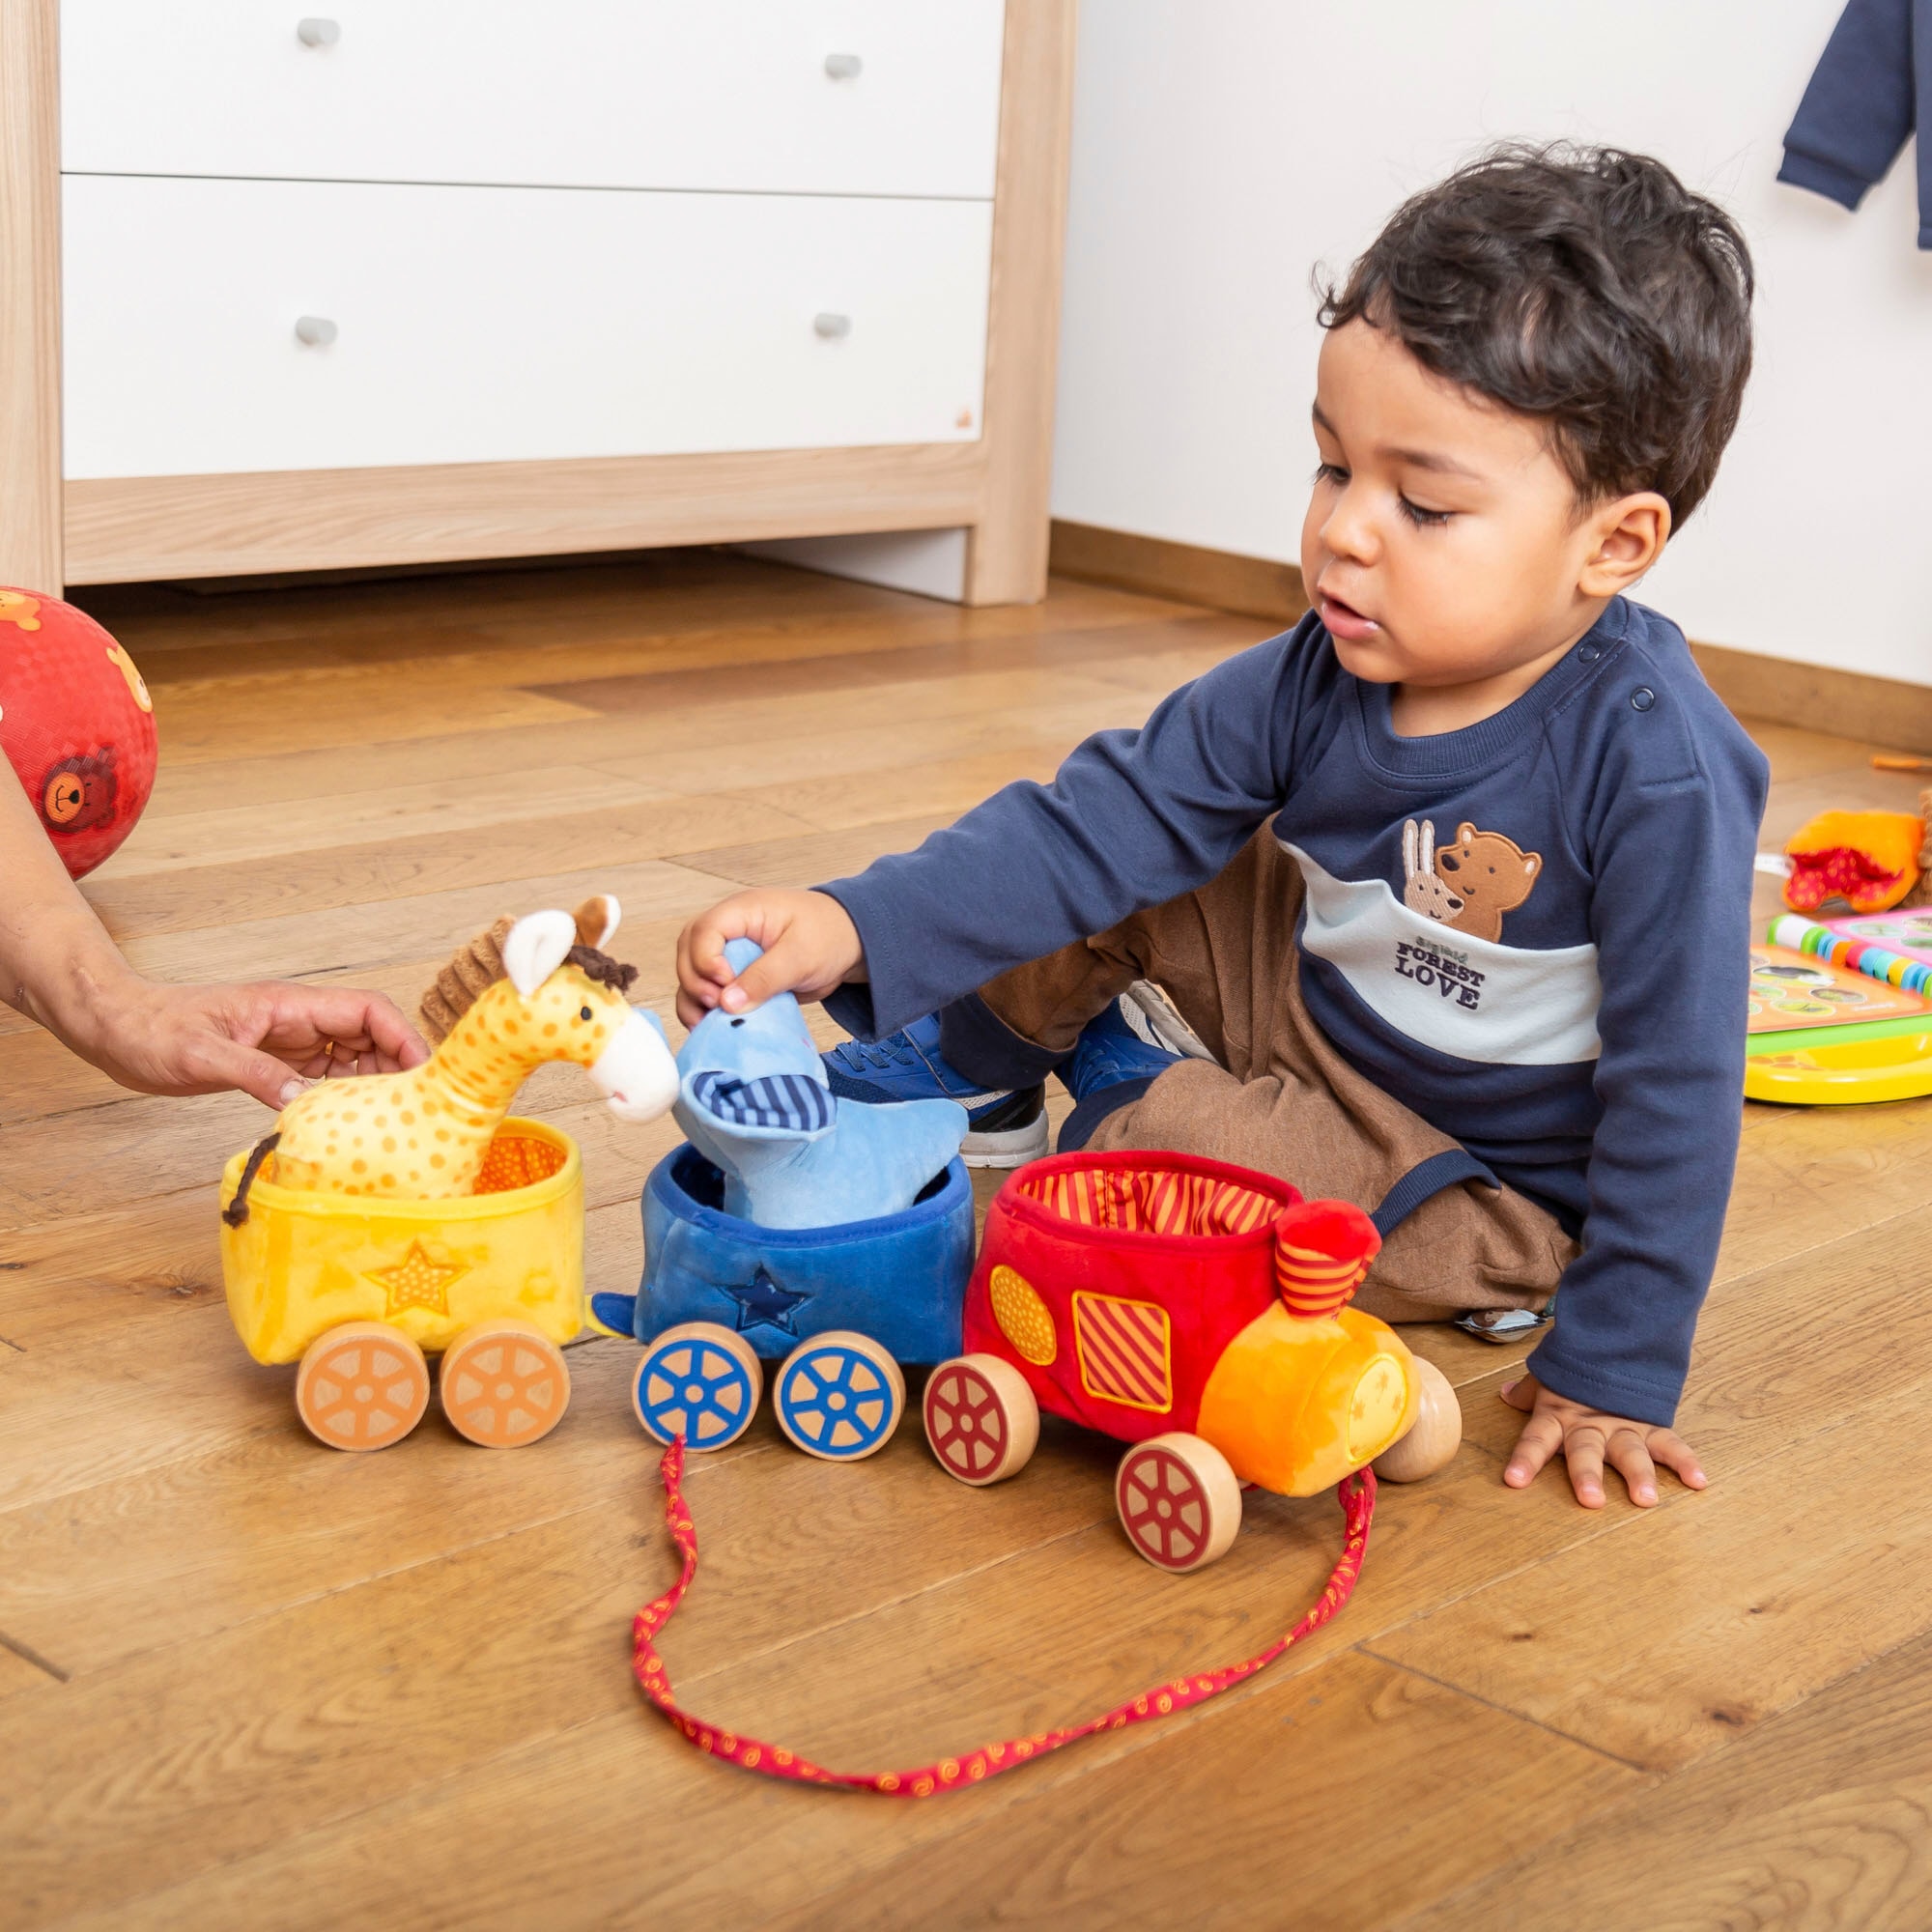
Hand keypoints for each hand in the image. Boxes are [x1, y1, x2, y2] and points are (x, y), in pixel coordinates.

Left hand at [71, 977, 426, 1110]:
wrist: (115, 1027)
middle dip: (396, 1067)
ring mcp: (288, 1041)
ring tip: (383, 1122)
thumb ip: (256, 1074)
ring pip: (352, 1058)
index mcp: (289, 1004)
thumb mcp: (201, 1054)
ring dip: (371, 1086)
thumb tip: (303, 1103)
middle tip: (410, 1110)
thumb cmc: (151, 1030)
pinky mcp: (275, 1062)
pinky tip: (343, 1123)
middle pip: (370, 1035)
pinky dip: (341, 1097)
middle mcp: (298, 1020)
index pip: (367, 1011)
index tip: (422, 1073)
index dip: (402, 1037)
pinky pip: (324, 1077)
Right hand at [675, 888, 863, 1027]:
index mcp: (742, 912)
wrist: (851, 945)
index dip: (705, 960)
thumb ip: (765, 978)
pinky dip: (704, 1009)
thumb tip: (727, 1003)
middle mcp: (729, 931)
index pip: (704, 931)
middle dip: (695, 982)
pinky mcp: (736, 977)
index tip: (724, 983)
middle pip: (688, 952)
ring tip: (706, 1023)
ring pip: (692, 973)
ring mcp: (730, 954)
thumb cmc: (829, 936)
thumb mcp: (801, 956)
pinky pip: (708, 991)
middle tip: (717, 1006)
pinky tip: (710, 1026)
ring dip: (693, 999)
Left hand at [1500, 1373, 1705, 1509]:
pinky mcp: (1652, 1424)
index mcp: (1559, 1414)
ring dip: (1638, 1475)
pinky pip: (1671, 1444)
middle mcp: (1590, 1425)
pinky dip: (1685, 1462)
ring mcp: (1623, 1425)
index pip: (1537, 1438)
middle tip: (1590, 1500)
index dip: (1526, 1458)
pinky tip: (1698, 1481)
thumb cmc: (1579, 1367)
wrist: (1619, 1338)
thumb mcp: (1550, 1376)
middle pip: (1586, 1451)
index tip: (1514, 1480)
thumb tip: (1506, 1394)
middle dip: (1587, 1475)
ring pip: (1630, 1452)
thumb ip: (1529, 1391)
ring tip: (1645, 1498)